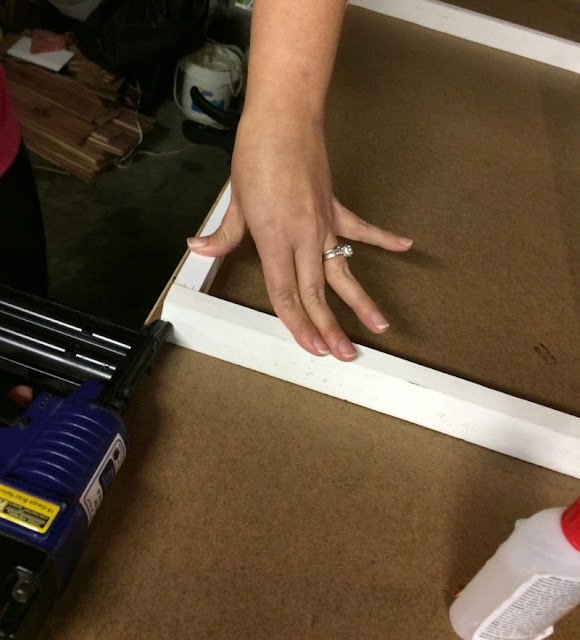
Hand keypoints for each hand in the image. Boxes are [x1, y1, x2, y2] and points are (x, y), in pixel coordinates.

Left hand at [188, 113, 412, 360]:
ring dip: (360, 300)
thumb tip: (198, 248)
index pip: (285, 293)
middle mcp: (303, 237)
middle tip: (344, 353)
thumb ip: (223, 234)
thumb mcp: (235, 200)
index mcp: (274, 238)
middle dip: (329, 327)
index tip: (310, 347)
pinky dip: (383, 238)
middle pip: (316, 292)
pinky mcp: (335, 207)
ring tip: (379, 325)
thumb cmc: (256, 155)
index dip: (297, 323)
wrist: (283, 118)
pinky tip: (405, 247)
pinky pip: (361, 229)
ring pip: (343, 271)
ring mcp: (323, 223)